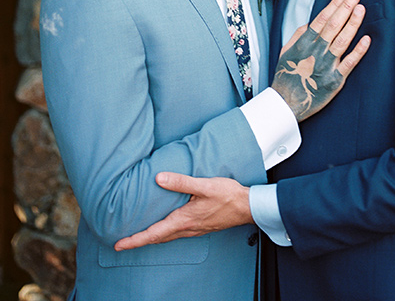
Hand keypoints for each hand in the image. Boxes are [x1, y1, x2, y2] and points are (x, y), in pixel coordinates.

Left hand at [114, 173, 250, 250]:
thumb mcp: (204, 185)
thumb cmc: (227, 196)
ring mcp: (193, 229)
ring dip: (151, 237)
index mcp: (183, 220)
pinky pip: (176, 233)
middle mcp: (186, 228)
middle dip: (138, 241)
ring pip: (166, 236)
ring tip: (138, 234)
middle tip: (122, 242)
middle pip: (157, 238)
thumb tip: (158, 179)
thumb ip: (181, 182)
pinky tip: (164, 225)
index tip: (118, 244)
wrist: (247, 207)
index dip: (134, 240)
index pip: (153, 234)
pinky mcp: (199, 226)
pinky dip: (163, 232)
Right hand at [272, 0, 369, 120]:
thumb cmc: (287, 75)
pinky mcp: (335, 81)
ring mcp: (327, 65)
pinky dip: (358, 51)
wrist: (287, 103)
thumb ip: (299, 35)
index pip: (322, 19)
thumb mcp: (286, 51)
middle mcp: (316, 52)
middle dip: (346, 7)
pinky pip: (349, 64)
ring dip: (353, 23)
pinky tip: (367, 39)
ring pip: (343, 40)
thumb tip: (312, 22)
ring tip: (361, 8)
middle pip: (333, 25)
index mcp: (304, 43)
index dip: (334, 5)